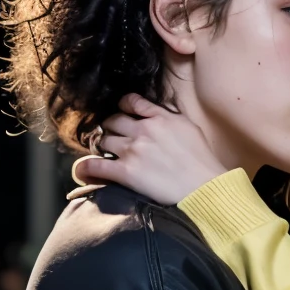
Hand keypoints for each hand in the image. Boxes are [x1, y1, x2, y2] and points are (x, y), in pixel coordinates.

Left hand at [71, 94, 226, 202]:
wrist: (205, 187)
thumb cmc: (202, 161)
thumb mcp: (189, 128)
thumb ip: (169, 117)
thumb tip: (156, 113)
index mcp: (160, 117)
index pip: (131, 102)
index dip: (123, 107)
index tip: (122, 113)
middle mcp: (143, 130)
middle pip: (112, 121)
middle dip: (110, 128)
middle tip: (113, 137)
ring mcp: (132, 150)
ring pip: (102, 139)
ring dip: (101, 145)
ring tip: (104, 153)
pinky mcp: (126, 172)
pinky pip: (95, 165)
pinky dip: (86, 168)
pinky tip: (84, 171)